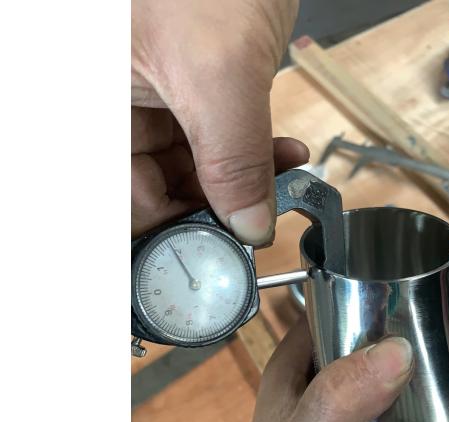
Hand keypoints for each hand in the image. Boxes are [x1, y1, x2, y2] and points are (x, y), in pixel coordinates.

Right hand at [132, 0, 306, 239]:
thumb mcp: (221, 70)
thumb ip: (233, 159)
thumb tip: (249, 226)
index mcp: (90, 105)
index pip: (120, 204)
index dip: (167, 232)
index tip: (218, 246)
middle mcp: (109, 110)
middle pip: (150, 191)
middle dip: (213, 205)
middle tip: (257, 214)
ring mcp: (139, 99)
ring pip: (184, 169)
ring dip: (237, 178)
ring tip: (280, 172)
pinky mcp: (173, 90)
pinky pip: (204, 138)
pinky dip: (242, 149)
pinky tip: (278, 151)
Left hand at [230, 317, 448, 421]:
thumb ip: (334, 403)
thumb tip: (392, 352)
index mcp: (294, 378)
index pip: (328, 316)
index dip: (360, 298)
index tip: (400, 288)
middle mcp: (329, 396)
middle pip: (373, 347)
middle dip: (406, 340)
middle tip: (443, 331)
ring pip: (402, 384)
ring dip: (429, 379)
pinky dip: (442, 416)